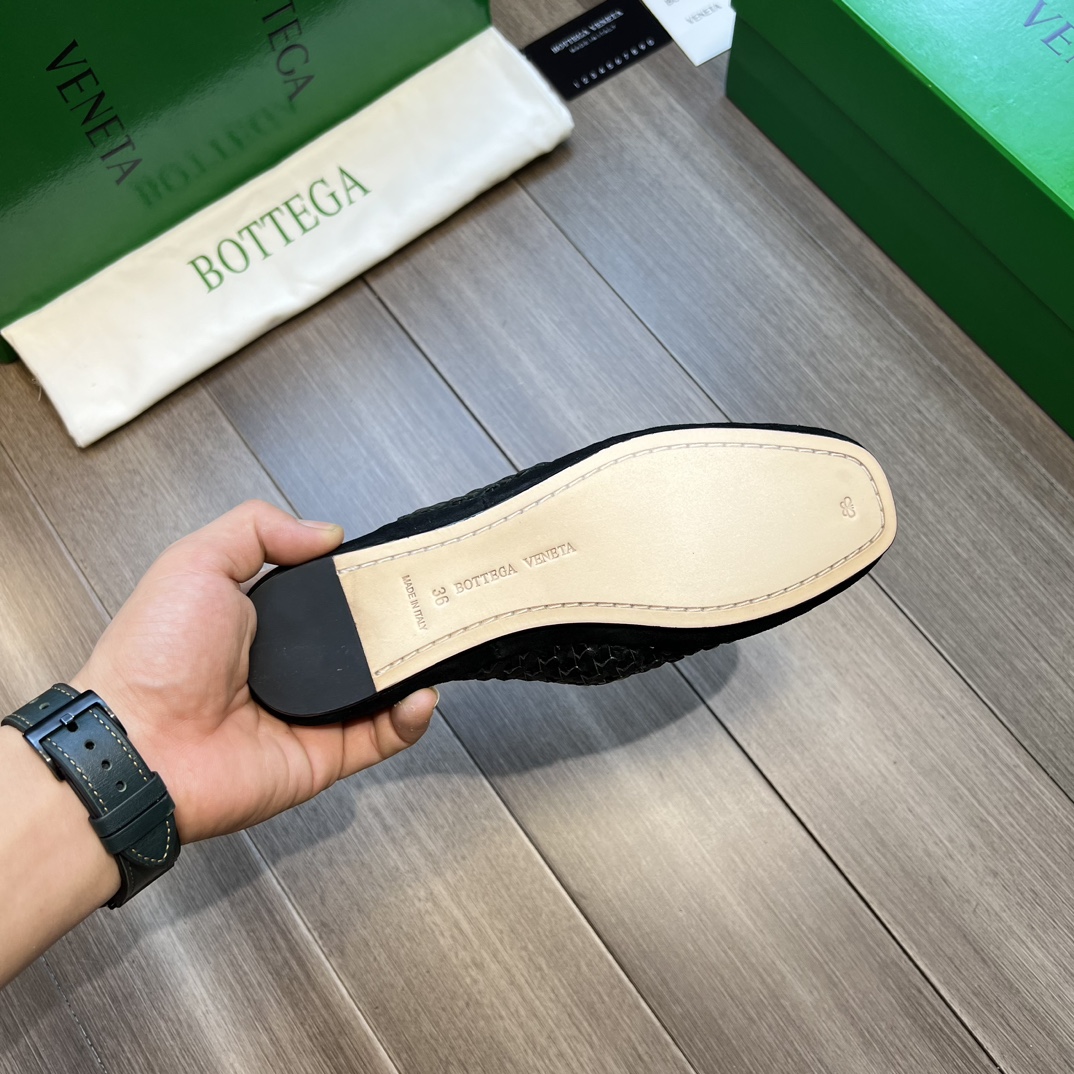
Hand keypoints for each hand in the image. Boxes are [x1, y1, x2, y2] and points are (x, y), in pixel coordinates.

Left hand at [71, 500, 437, 843]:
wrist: (136, 745)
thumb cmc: (151, 658)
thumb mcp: (197, 562)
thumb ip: (258, 529)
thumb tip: (324, 531)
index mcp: (261, 623)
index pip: (328, 597)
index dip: (361, 582)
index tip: (395, 567)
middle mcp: (288, 670)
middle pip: (362, 644)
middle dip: (399, 625)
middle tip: (429, 605)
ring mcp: (308, 715)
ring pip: (381, 692)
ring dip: (414, 671)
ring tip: (438, 645)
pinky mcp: (322, 756)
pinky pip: (379, 739)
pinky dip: (409, 719)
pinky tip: (421, 694)